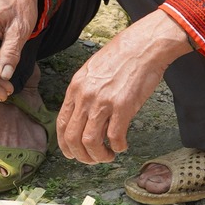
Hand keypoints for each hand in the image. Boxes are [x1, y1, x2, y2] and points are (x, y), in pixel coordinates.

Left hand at [56, 11, 192, 164]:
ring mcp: (103, 102)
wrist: (143, 46)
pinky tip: (123, 145)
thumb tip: (85, 117)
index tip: (73, 153)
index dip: (65, 144)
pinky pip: (115, 137)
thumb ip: (85, 93)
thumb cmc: (121, 57)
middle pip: (73, 138)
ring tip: (108, 155)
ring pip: (90, 142)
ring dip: (98, 155)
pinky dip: (118, 147)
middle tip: (93, 159)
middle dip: (81, 155)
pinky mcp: (123, 107)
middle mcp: (85, 96)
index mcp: (76, 87)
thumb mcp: (93, 72)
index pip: (62, 124)